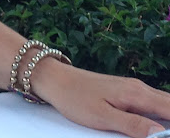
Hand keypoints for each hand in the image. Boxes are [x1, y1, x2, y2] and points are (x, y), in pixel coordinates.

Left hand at [33, 59, 169, 137]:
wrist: (54, 79)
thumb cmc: (75, 98)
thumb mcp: (103, 116)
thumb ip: (133, 126)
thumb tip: (160, 134)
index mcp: (137, 94)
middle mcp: (139, 88)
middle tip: (168, 135)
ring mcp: (133, 88)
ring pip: (163, 103)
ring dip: (169, 118)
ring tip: (165, 132)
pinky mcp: (126, 91)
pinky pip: (152, 103)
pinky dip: (162, 114)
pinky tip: (158, 125)